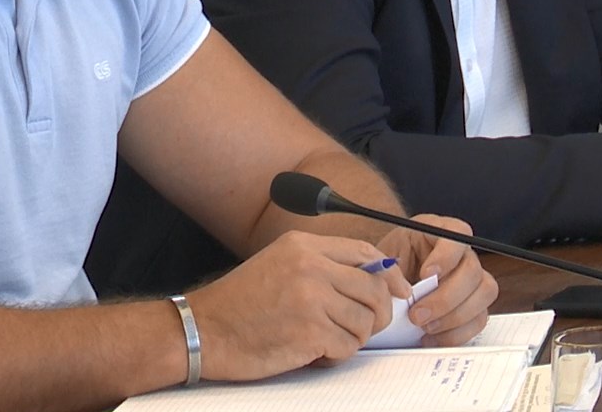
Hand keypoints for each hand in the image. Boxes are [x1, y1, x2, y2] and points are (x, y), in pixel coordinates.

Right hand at [186, 230, 398, 380]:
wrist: (202, 331)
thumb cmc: (240, 303)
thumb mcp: (281, 263)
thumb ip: (323, 264)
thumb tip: (375, 277)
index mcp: (305, 246)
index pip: (366, 254)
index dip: (390, 275)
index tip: (399, 291)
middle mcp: (311, 267)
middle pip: (375, 289)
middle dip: (378, 313)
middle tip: (365, 326)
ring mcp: (311, 299)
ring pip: (365, 321)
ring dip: (354, 337)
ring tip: (330, 340)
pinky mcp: (309, 332)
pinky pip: (348, 346)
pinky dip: (337, 355)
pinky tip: (317, 353)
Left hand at [378, 216, 498, 346]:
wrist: (385, 290)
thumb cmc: (385, 271)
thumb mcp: (383, 261)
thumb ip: (392, 271)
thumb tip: (401, 290)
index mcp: (440, 232)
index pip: (458, 234)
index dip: (446, 255)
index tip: (425, 274)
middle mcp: (462, 254)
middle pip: (473, 270)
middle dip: (445, 297)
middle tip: (417, 315)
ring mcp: (472, 280)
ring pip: (484, 293)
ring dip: (454, 316)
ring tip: (424, 328)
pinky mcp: (474, 305)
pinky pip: (479, 319)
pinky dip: (456, 333)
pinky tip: (431, 337)